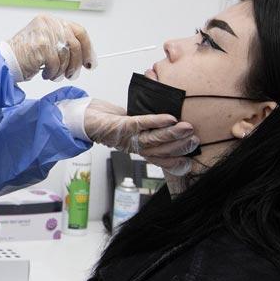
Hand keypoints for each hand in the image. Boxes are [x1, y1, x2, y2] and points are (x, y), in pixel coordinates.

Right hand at [7, 15, 93, 80]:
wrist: (4, 61)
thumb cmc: (23, 55)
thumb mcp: (45, 43)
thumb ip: (63, 43)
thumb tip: (84, 55)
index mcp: (50, 20)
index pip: (78, 31)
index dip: (87, 48)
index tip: (90, 61)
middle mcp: (48, 23)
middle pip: (75, 44)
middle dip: (76, 63)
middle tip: (73, 74)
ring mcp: (45, 33)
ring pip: (67, 55)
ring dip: (63, 70)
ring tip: (54, 74)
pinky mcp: (41, 46)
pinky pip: (56, 63)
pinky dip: (53, 72)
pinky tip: (45, 73)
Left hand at [84, 99, 198, 158]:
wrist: (83, 117)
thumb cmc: (107, 120)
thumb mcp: (131, 124)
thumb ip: (147, 125)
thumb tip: (168, 120)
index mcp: (137, 147)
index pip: (158, 158)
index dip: (174, 162)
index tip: (190, 162)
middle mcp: (133, 146)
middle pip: (159, 151)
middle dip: (179, 147)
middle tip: (195, 141)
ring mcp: (127, 137)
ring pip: (153, 140)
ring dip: (172, 135)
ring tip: (188, 129)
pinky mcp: (121, 126)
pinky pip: (142, 124)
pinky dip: (157, 122)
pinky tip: (170, 119)